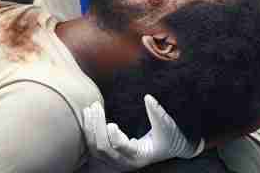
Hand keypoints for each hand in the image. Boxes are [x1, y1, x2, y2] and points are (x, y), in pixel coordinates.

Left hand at [81, 96, 201, 170]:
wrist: (171, 148)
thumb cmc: (170, 137)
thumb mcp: (167, 126)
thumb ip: (157, 113)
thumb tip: (148, 97)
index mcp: (140, 155)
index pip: (121, 148)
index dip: (113, 136)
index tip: (111, 123)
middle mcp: (126, 161)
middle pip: (103, 147)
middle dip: (97, 126)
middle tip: (96, 106)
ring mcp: (117, 159)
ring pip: (95, 149)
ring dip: (90, 129)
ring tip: (89, 109)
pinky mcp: (111, 154)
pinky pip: (94, 147)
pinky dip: (89, 132)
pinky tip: (88, 117)